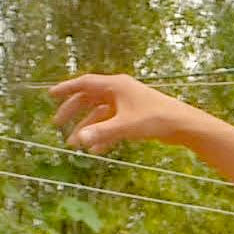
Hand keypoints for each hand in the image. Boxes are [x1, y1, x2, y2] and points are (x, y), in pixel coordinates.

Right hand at [48, 71, 190, 155]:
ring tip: (74, 145)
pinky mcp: (134, 115)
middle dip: (73, 112)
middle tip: (57, 124)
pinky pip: (112, 123)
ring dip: (87, 128)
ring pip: (100, 114)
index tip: (50, 95)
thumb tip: (78, 140)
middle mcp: (119, 91)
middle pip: (89, 99)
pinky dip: (103, 135)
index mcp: (116, 85)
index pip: (85, 83)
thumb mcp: (126, 126)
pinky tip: (96, 150)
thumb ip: (101, 133)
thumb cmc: (155, 119)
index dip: (66, 88)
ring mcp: (127, 103)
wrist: (182, 124)